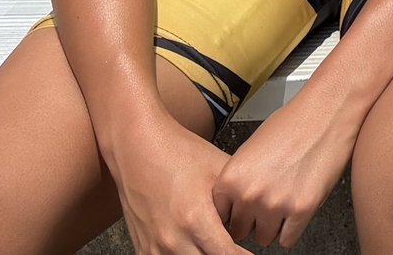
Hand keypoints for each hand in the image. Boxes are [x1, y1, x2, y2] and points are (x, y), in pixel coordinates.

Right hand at [107, 115, 238, 254]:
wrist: (138, 147)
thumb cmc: (179, 154)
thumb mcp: (220, 170)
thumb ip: (238, 200)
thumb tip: (255, 218)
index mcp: (195, 219)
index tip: (252, 253)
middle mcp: (172, 238)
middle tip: (234, 249)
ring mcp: (154, 246)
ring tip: (214, 245)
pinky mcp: (142, 247)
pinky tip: (194, 247)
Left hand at [212, 94, 356, 247]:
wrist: (326, 110)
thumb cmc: (292, 123)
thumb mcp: (249, 150)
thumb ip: (238, 181)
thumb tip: (234, 207)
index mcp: (231, 179)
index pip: (219, 218)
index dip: (232, 214)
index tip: (240, 212)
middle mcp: (249, 194)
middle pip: (240, 231)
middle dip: (252, 221)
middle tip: (265, 205)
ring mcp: (275, 203)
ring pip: (264, 237)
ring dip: (273, 225)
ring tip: (284, 203)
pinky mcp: (302, 208)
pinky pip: (288, 239)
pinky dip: (292, 228)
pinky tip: (296, 208)